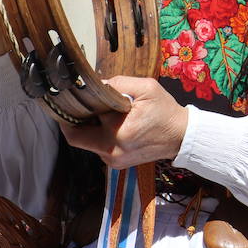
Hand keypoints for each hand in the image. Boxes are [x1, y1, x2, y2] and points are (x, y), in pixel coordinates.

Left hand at [60, 76, 188, 169]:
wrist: (182, 137)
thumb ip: (118, 84)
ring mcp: (113, 161)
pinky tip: (110, 121)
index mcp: (118, 134)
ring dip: (89, 126)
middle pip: (77, 137)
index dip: (70, 111)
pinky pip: (98, 146)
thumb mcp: (146, 88)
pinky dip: (99, 133)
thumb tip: (96, 84)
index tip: (66, 99)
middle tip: (79, 103)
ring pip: (87, 142)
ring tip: (101, 110)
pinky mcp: (116, 163)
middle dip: (75, 119)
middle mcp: (111, 152)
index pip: (79, 125)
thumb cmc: (165, 112)